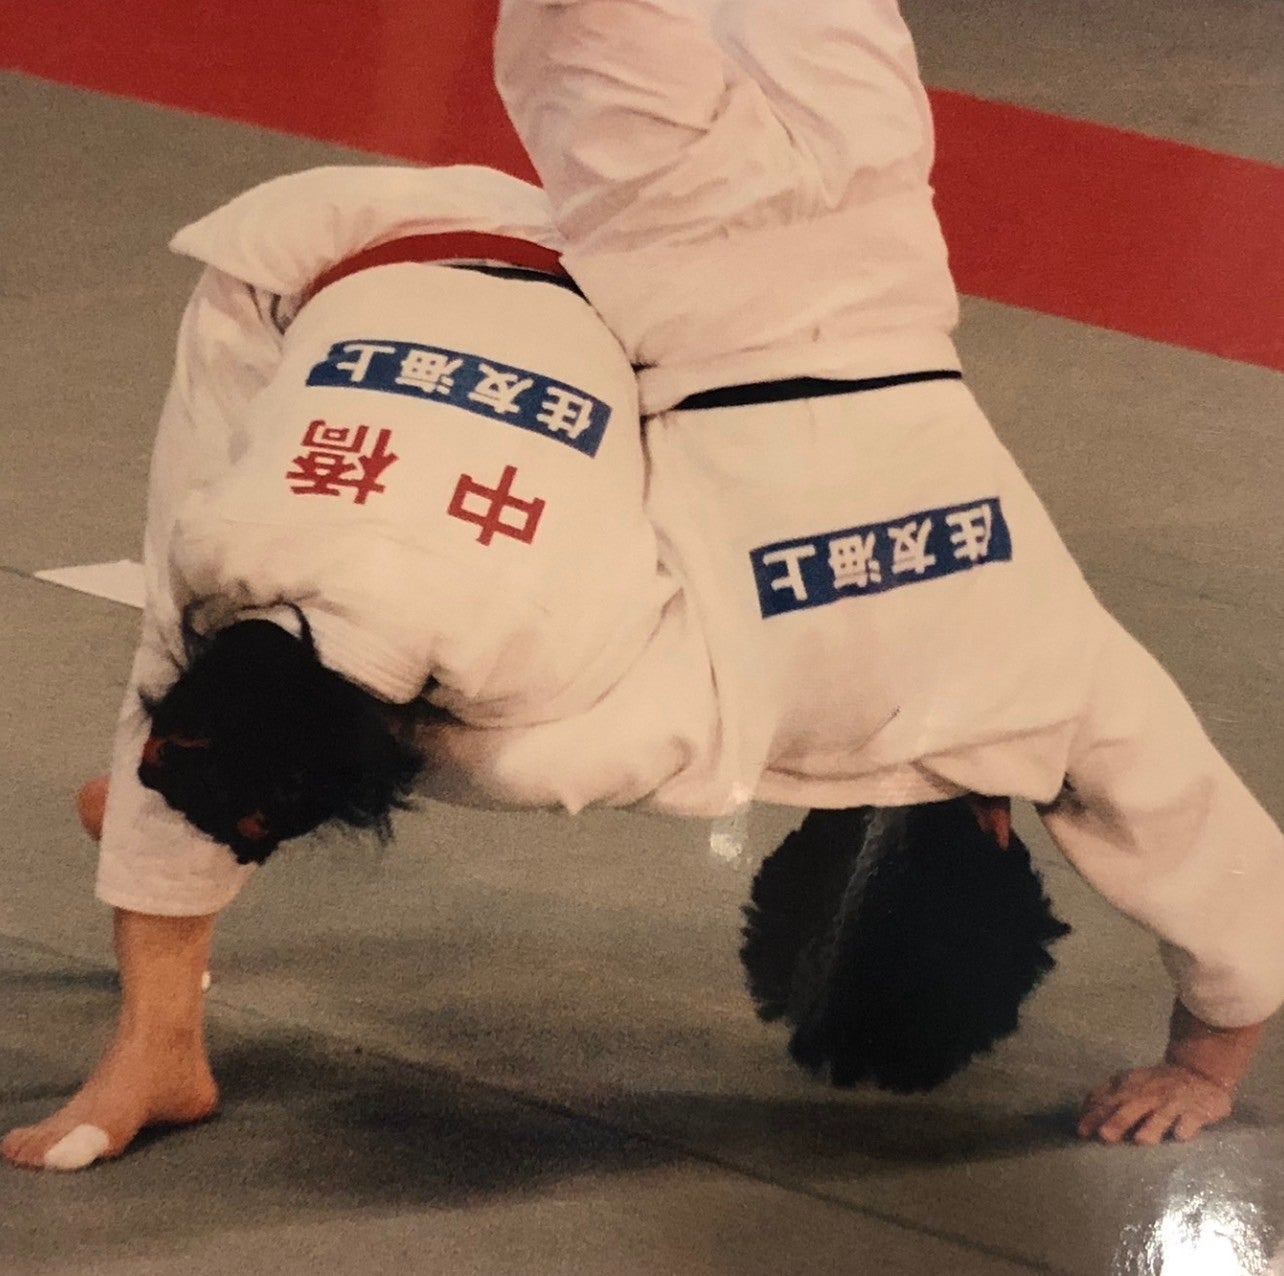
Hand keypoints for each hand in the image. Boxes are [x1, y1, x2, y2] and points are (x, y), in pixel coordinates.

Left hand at [1077, 1064, 1232, 1144]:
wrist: (1198, 1072)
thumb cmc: (1156, 1085)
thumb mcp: (1129, 1084)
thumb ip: (1107, 1097)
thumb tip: (1083, 1115)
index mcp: (1129, 1087)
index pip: (1107, 1100)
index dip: (1094, 1115)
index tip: (1082, 1132)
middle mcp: (1149, 1094)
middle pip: (1131, 1108)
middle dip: (1117, 1121)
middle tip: (1104, 1136)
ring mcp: (1173, 1101)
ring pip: (1161, 1115)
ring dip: (1151, 1127)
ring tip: (1141, 1141)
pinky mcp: (1197, 1110)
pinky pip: (1191, 1118)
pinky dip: (1186, 1126)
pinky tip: (1181, 1135)